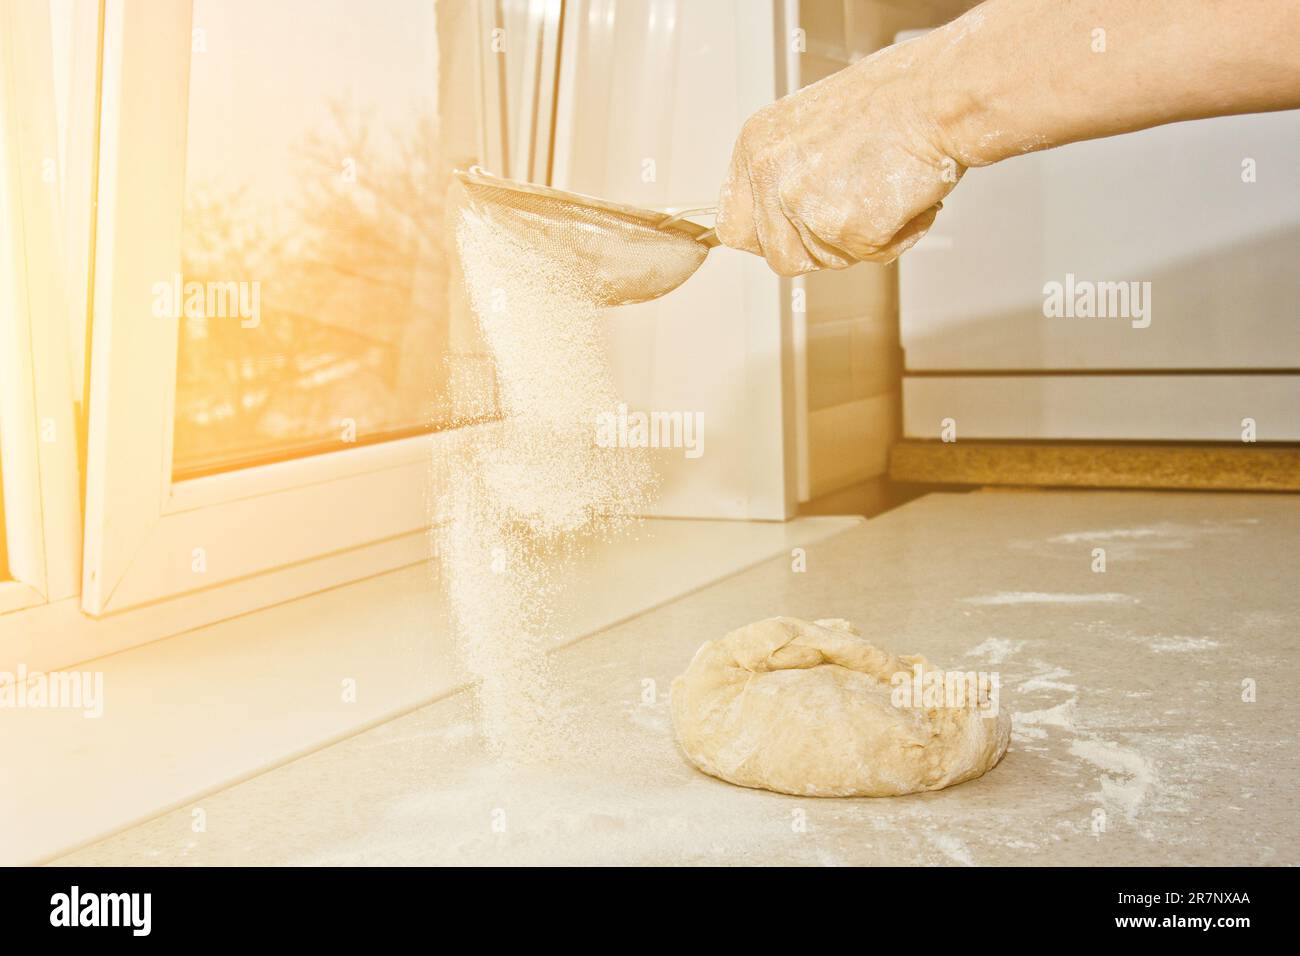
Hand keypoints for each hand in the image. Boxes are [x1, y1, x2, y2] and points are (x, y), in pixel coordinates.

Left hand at [716, 39, 961, 274]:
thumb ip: (786, 175)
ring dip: (861, 240)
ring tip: (884, 191)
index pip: (733, 227)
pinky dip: (898, 236)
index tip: (792, 235)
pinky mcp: (844, 226)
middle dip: (820, 246)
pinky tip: (906, 197)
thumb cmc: (891, 101)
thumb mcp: (810, 129)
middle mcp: (769, 174)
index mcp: (755, 147)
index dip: (767, 238)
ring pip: (824, 261)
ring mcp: (803, 202)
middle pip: (780, 256)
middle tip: (856, 208)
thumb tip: (781, 221)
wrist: (938, 93)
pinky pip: (870, 256)